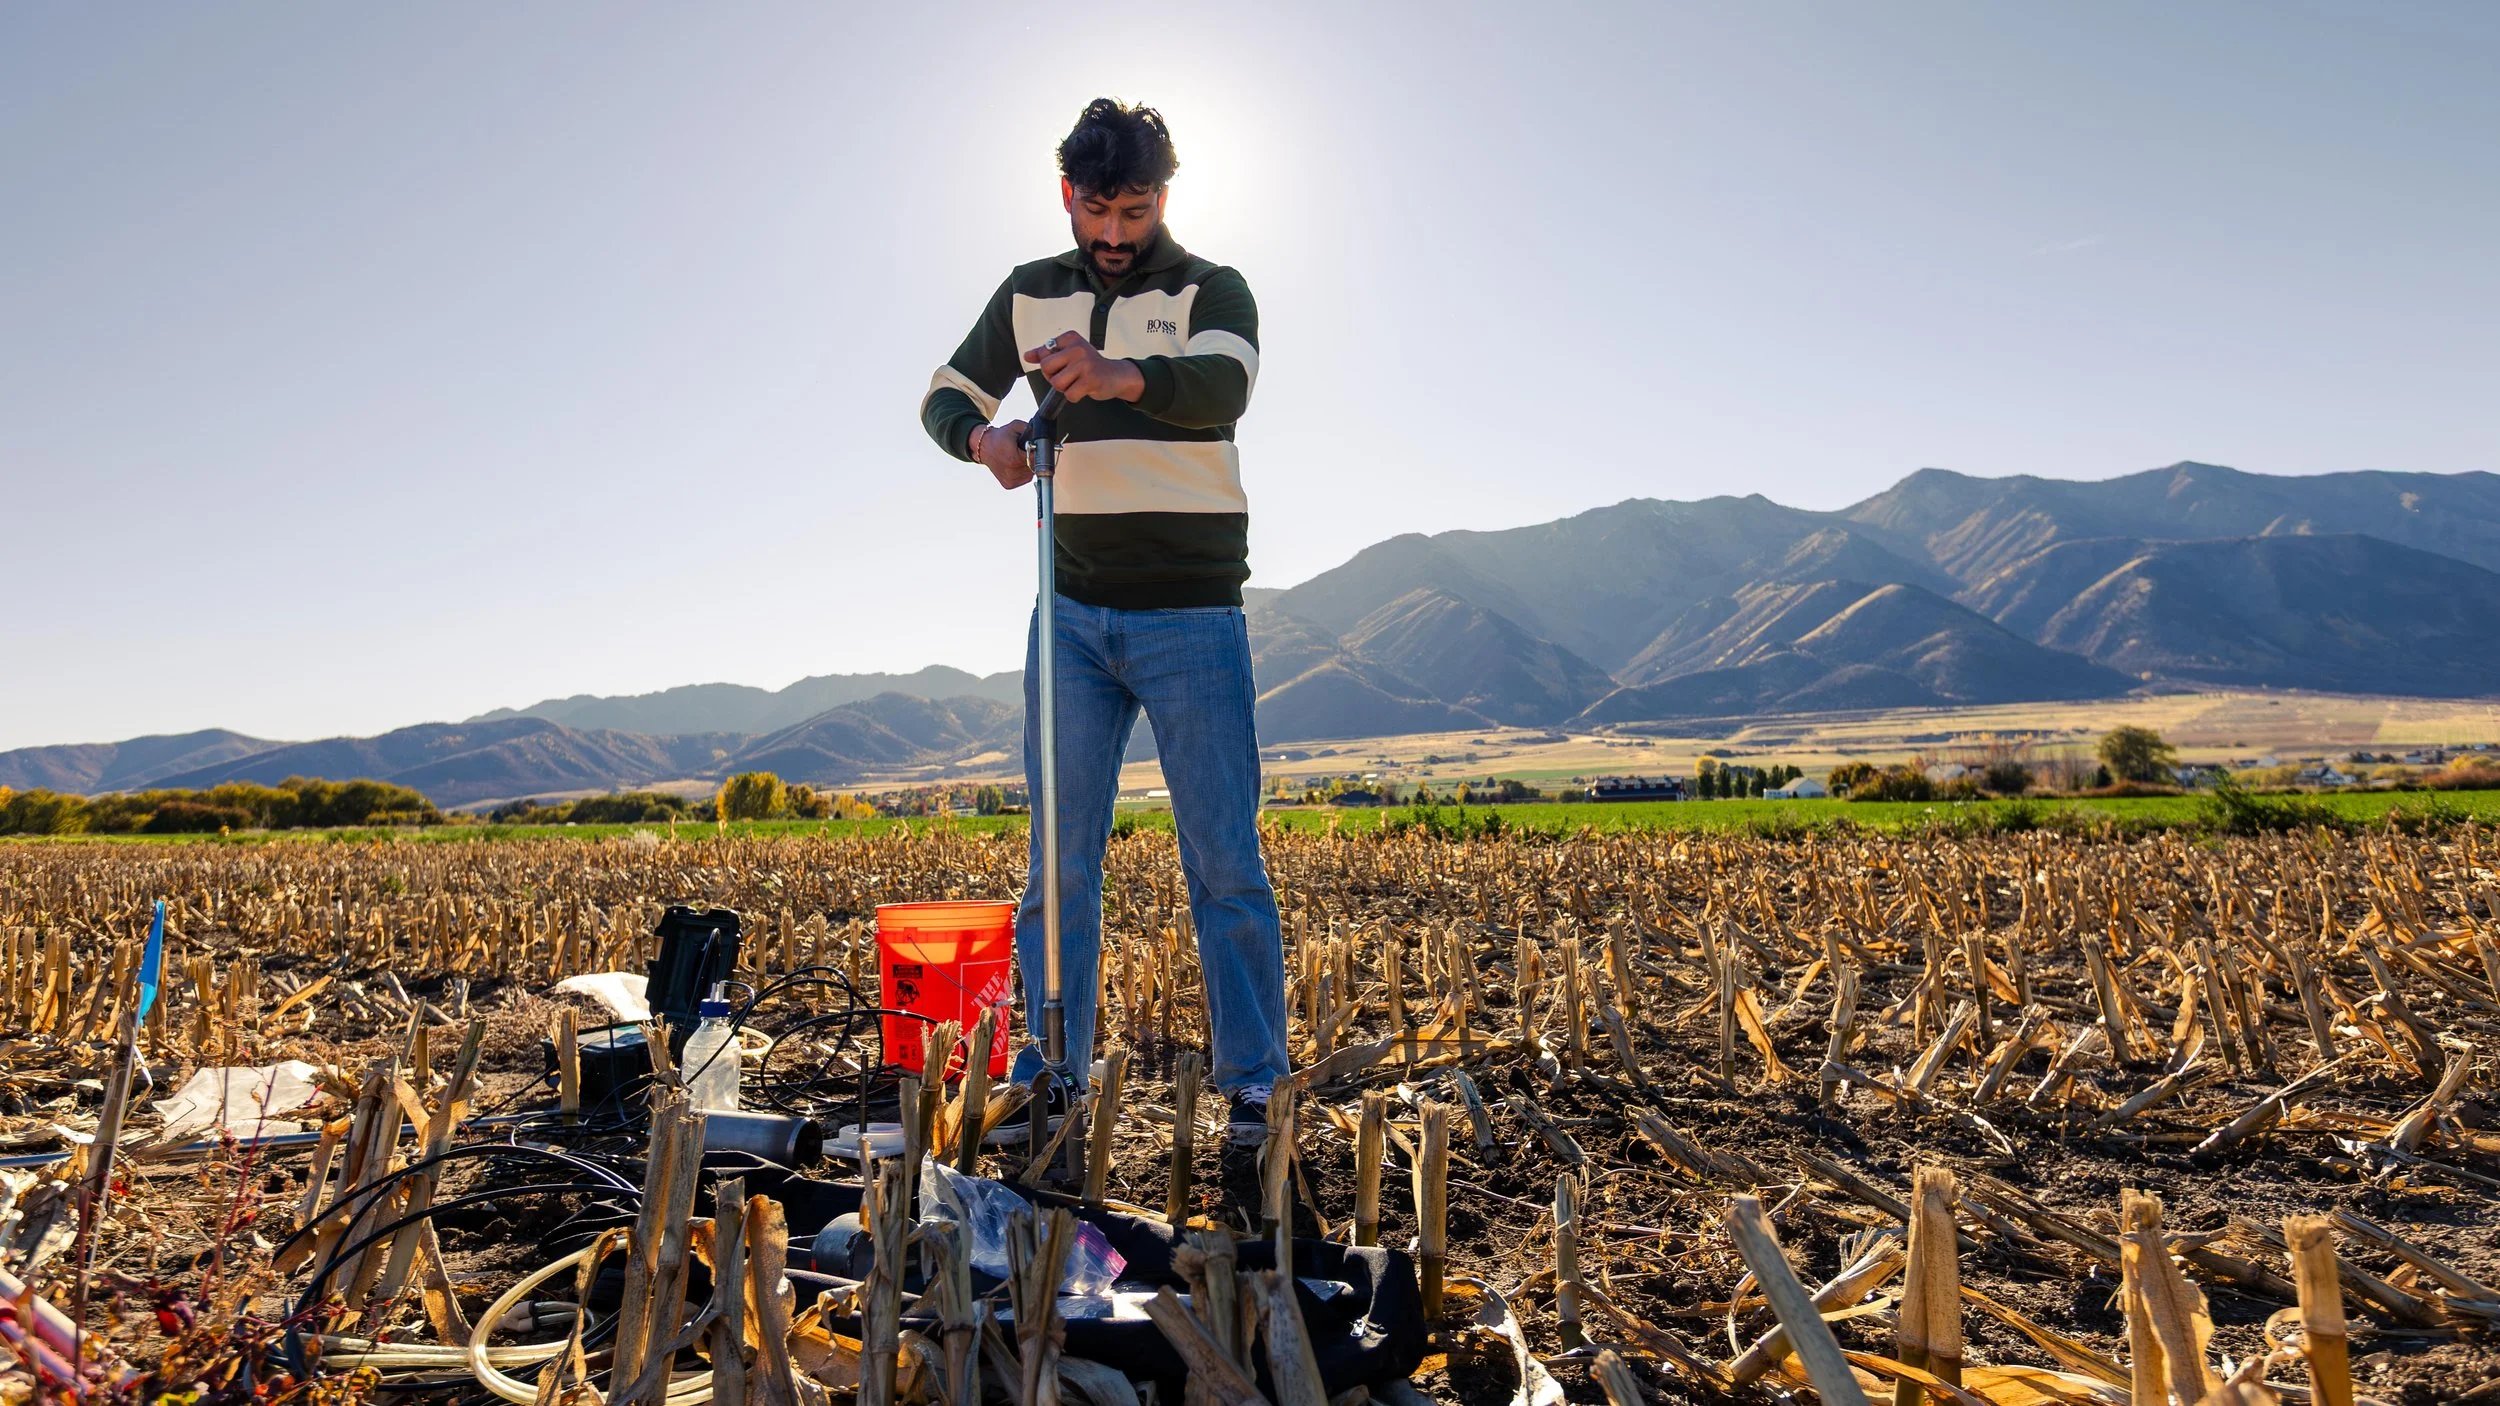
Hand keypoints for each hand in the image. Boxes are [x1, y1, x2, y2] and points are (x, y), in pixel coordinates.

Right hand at [971, 420, 1032, 489]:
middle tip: (1024, 452)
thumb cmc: (999, 438)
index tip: (1032, 448)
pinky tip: (1016, 465)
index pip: (1037, 459)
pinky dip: (1023, 473)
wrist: (983, 447)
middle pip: (1034, 467)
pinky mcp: (1009, 485)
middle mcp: (1012, 472)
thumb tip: (1042, 433)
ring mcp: (1010, 480)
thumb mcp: (1015, 426)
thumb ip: (1030, 428)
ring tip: (1018, 458)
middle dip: (1032, 459)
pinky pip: (1023, 479)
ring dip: (1028, 466)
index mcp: (1014, 459)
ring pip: (1030, 474)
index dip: (1036, 452)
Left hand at [1024, 332, 1144, 403]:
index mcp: (1070, 338)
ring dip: (1065, 388)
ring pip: (1057, 383)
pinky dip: (1074, 396)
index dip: (1050, 365)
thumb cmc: (1090, 365)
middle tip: (1068, 376)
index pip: (1043, 353)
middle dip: (1053, 377)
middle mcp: (1077, 348)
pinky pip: (1069, 394)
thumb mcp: (1068, 354)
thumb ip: (1046, 354)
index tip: (1064, 364)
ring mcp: (1084, 364)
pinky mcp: (1090, 380)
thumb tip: (1027, 356)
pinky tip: (1084, 388)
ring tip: (1077, 382)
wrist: (1116, 375)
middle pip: (1046, 367)